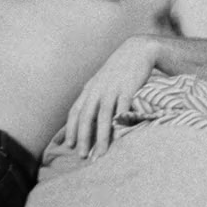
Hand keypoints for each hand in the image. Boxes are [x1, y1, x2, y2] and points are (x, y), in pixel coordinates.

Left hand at [63, 36, 156, 159]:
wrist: (138, 49)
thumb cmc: (120, 69)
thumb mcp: (102, 80)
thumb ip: (92, 96)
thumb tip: (82, 114)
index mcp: (90, 88)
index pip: (76, 112)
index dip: (71, 129)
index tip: (69, 146)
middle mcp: (98, 89)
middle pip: (87, 117)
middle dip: (83, 138)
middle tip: (82, 156)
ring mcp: (113, 88)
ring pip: (103, 116)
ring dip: (101, 137)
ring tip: (101, 153)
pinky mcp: (128, 88)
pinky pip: (122, 109)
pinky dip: (119, 123)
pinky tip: (119, 136)